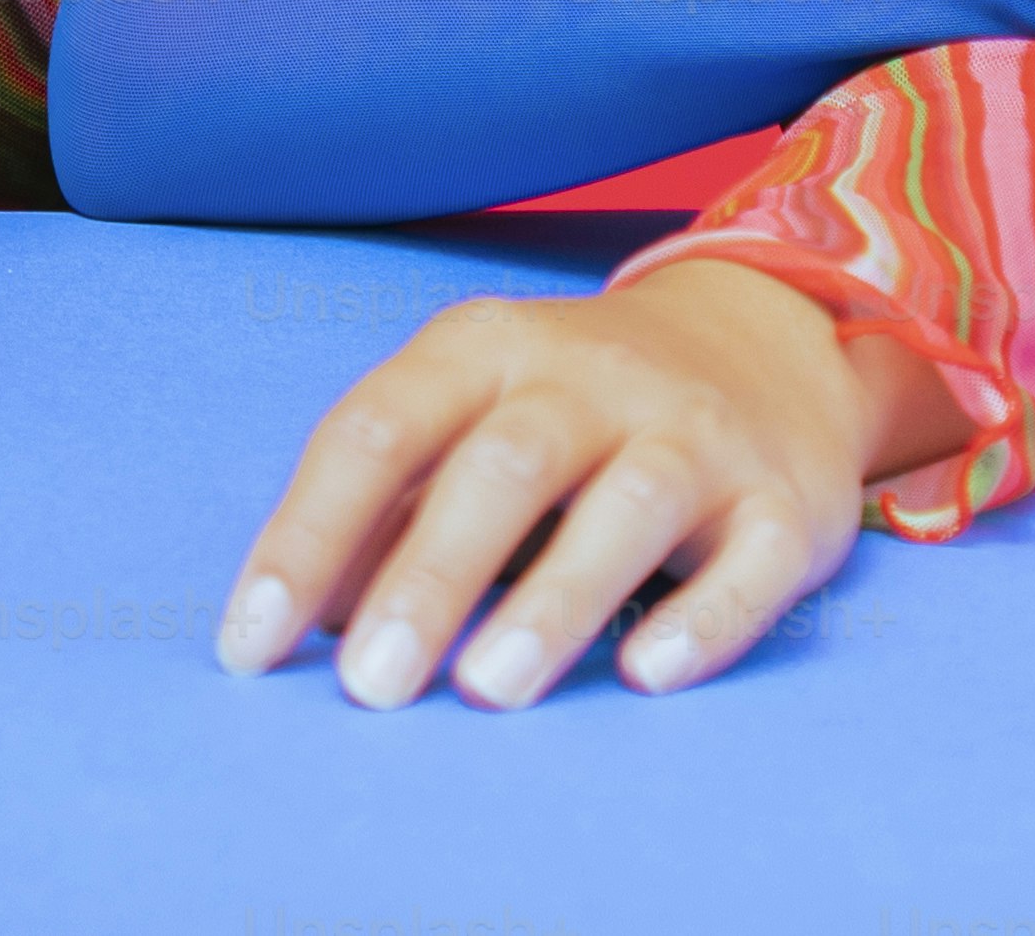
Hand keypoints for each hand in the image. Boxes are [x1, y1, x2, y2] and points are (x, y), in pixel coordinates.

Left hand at [213, 261, 953, 710]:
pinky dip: (701, 619)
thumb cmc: (574, 409)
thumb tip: (311, 617)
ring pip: (627, 507)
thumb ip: (391, 507)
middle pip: (500, 467)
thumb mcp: (472, 416)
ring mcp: (696, 434)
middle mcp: (592, 377)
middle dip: (429, 577)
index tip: (250, 645)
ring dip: (553, 599)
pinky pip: (751, 560)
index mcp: (487, 348)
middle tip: (371, 687)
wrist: (767, 344)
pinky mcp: (784, 503)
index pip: (378, 429)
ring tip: (489, 689)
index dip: (307, 537)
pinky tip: (645, 673)